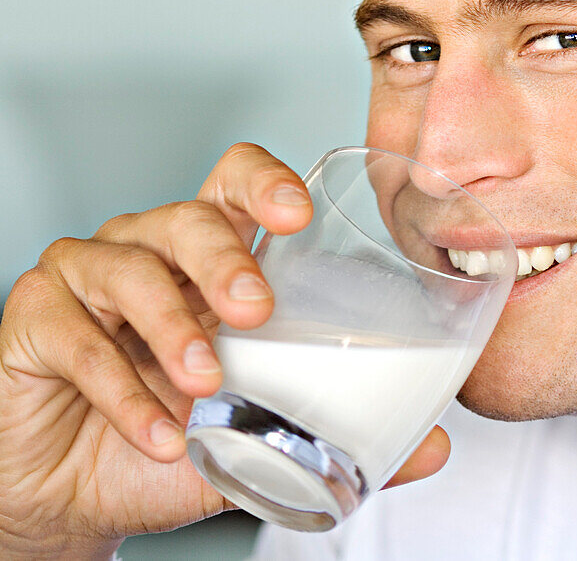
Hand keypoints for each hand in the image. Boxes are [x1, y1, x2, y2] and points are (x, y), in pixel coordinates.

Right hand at [0, 143, 449, 559]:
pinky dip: (119, 390)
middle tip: (255, 312)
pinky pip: (73, 336)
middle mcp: (151, 252)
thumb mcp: (260, 437)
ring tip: (204, 385)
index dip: (264, 183)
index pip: (236, 184)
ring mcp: (87, 280)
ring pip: (127, 266)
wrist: (77, 497)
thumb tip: (433, 449)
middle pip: (187, 216)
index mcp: (210, 259)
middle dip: (224, 258)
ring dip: (172, 327)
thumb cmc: (173, 440)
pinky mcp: (33, 319)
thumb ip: (338, 433)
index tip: (298, 214)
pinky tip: (157, 432)